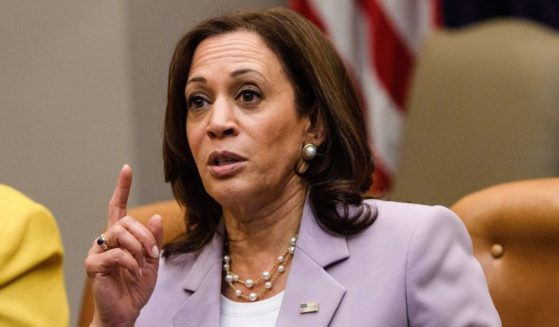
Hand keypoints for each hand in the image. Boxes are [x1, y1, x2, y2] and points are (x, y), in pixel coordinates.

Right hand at [85, 164, 162, 325]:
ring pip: (120, 233)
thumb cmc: (136, 287)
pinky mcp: (93, 265)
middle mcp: (105, 240)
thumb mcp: (152, 260)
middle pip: (126, 221)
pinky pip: (117, 253)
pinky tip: (133, 274)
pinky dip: (132, 263)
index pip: (117, 207)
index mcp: (119, 237)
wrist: (126, 312)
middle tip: (153, 253)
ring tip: (143, 264)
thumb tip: (157, 217)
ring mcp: (97, 251)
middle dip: (145, 235)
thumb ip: (154, 239)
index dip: (121, 187)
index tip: (126, 169)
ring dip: (139, 248)